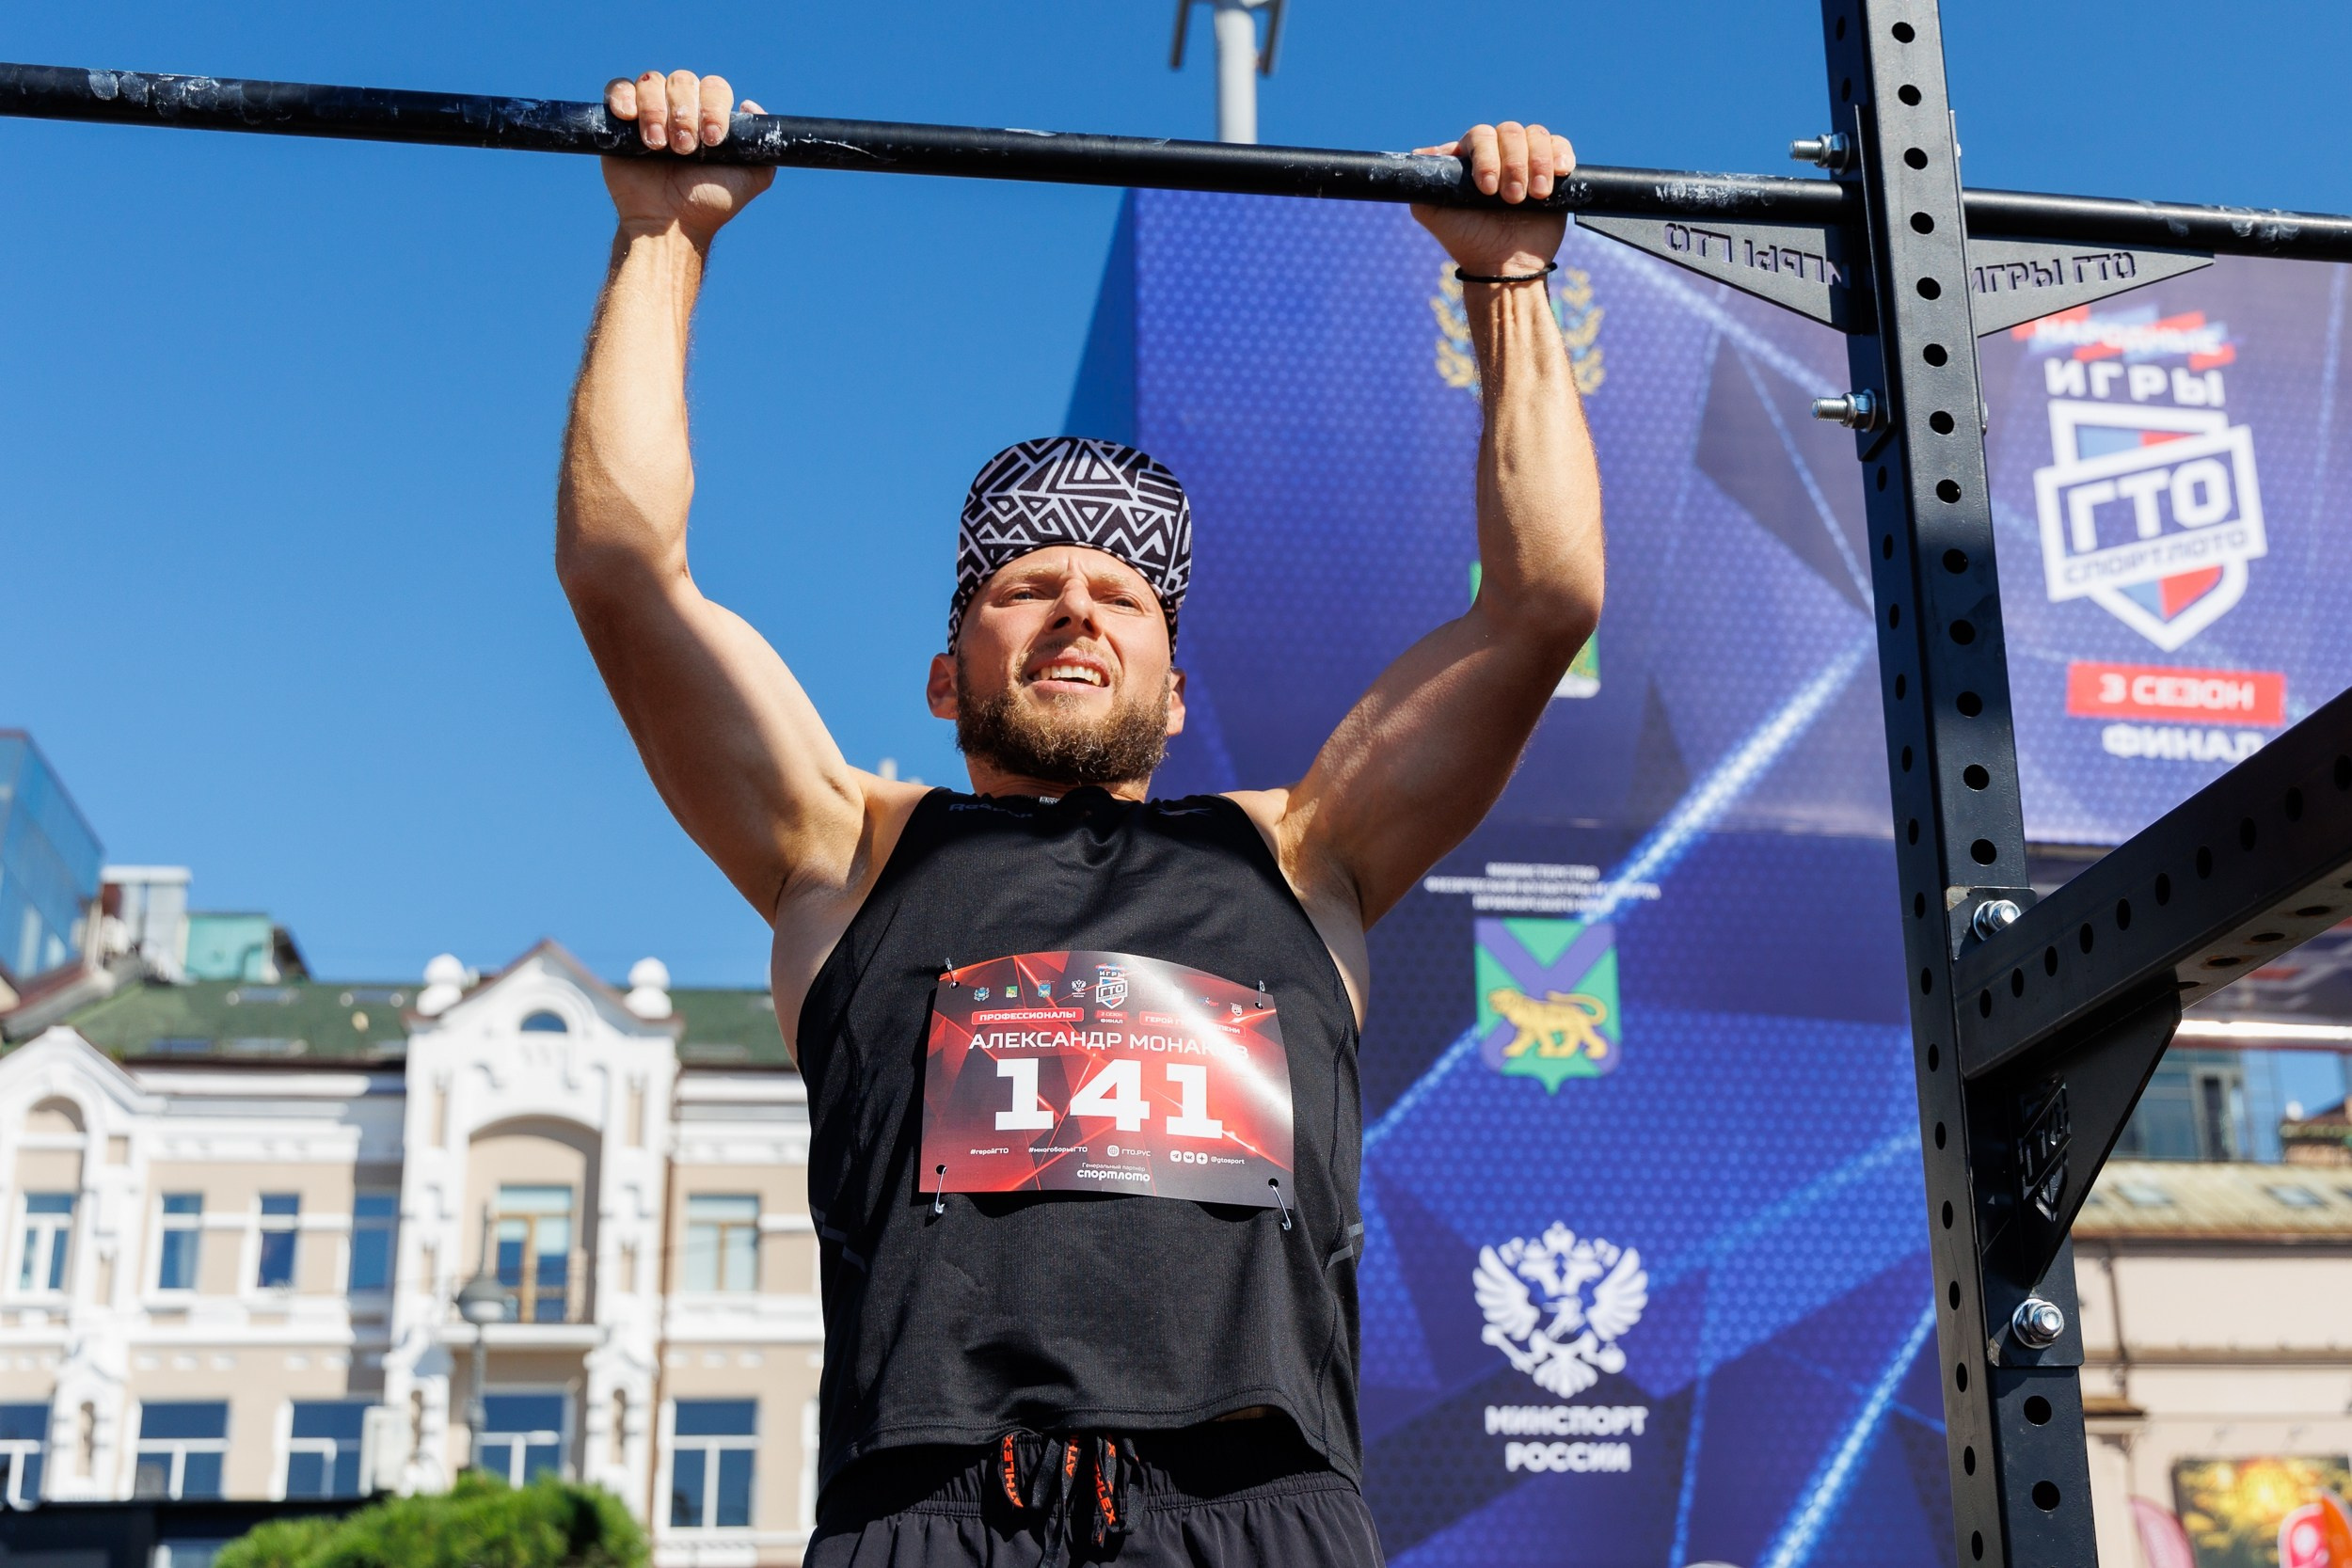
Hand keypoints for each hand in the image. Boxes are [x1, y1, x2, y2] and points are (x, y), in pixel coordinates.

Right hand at [601, 70, 774, 242]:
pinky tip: (629, 119)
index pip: (714, 87)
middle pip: (682, 80)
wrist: (669, 226)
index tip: (712, 141)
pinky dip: (623, 96)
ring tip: (657, 147)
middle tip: (683, 149)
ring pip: (651, 81)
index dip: (713, 107)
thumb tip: (749, 105)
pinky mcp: (619, 121)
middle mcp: (680, 109)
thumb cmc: (707, 203)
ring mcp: (648, 112)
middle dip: (684, 114)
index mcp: (709, 116)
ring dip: (656, 112)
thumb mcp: (751, 179)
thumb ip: (763, 145)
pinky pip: (618, 88)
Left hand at [1411, 122, 1573, 278]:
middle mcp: (1500, 154)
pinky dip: (1560, 155)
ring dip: (1537, 163)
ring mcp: (1528, 160)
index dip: (1485, 157)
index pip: (1480, 136)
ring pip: (1536, 136)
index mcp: (1473, 158)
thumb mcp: (1433, 213)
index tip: (1487, 189)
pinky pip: (1560, 145)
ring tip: (1534, 196)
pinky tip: (1559, 174)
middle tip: (1511, 199)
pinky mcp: (1553, 171)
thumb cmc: (1468, 241)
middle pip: (1510, 132)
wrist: (1503, 267)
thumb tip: (1419, 153)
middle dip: (1513, 164)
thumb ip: (1421, 184)